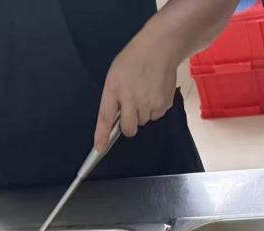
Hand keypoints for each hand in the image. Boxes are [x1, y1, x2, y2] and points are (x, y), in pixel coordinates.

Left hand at [95, 33, 178, 147]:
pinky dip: (154, 108)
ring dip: (143, 113)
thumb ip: (113, 99)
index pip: (106, 117)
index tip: (99, 148)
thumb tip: (115, 123)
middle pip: (129, 129)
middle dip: (129, 123)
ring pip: (144, 122)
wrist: (160, 48)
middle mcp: (132, 99)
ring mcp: (149, 104)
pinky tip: (154, 91)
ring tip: (145, 92)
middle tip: (131, 107)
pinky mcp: (164, 105)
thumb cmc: (134, 60)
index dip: (102, 135)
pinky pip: (156, 116)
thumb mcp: (115, 75)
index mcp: (115, 89)